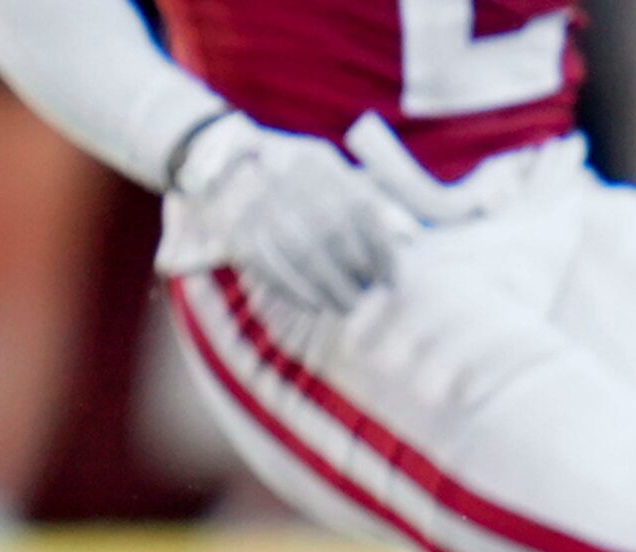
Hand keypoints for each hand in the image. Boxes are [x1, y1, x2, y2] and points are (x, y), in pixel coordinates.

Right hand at [173, 112, 407, 315]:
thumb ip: (371, 201)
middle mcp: (287, 177)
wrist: (226, 164)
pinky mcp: (237, 229)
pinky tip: (315, 305)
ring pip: (302, 254)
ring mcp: (259, 203)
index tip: (391, 280)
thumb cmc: (299, 179)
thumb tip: (409, 237)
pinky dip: (297, 292)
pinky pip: (270, 268)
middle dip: (356, 274)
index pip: (360, 209)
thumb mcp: (334, 174)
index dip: (380, 250)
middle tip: (368, 297)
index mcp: (318, 161)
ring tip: (345, 306)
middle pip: (331, 234)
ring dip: (329, 289)